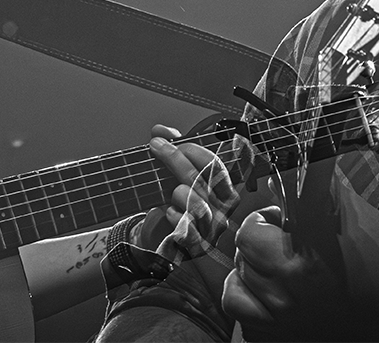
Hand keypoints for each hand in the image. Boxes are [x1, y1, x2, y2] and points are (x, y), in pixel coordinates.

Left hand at [147, 124, 239, 251]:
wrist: (157, 234)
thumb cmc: (171, 201)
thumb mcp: (171, 171)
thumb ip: (170, 147)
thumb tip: (162, 131)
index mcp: (222, 189)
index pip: (215, 164)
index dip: (192, 150)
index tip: (167, 141)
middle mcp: (222, 210)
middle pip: (204, 180)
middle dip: (176, 160)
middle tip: (156, 148)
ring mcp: (211, 230)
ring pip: (199, 205)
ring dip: (179, 191)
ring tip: (169, 191)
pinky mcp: (196, 247)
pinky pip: (189, 230)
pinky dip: (177, 217)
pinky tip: (168, 211)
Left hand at [222, 179, 378, 337]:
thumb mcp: (347, 210)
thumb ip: (305, 187)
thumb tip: (273, 174)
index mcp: (302, 256)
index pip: (249, 230)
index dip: (265, 220)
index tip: (282, 221)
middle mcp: (290, 291)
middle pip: (242, 256)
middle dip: (259, 243)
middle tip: (284, 244)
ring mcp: (289, 321)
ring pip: (236, 289)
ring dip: (250, 275)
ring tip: (273, 270)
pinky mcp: (291, 341)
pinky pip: (246, 325)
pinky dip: (252, 309)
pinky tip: (271, 298)